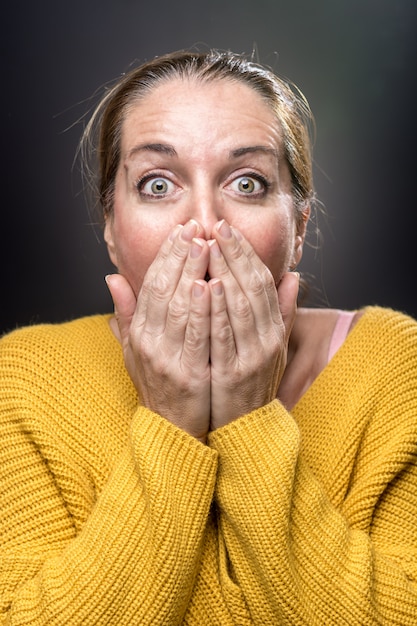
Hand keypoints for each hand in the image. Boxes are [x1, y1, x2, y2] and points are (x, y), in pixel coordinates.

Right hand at [106, 220, 211, 442]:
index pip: (149, 285)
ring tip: (204, 246)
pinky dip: (201, 311)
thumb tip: (111, 278)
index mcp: (138, 333)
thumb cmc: (159, 385)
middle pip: (163, 290)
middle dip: (180, 256)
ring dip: (191, 274)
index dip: (166, 256)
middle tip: (196, 227)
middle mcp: (148, 343)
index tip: (182, 231)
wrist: (172, 430)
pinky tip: (210, 287)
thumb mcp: (135, 350)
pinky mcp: (188, 376)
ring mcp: (166, 360)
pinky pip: (196, 337)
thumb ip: (128, 313)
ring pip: (177, 308)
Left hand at [207, 220, 298, 429]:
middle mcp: (267, 340)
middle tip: (214, 226)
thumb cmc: (252, 381)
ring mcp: (252, 357)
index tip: (226, 229)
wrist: (245, 428)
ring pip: (240, 306)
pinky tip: (206, 287)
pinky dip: (216, 310)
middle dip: (233, 254)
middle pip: (252, 288)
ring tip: (209, 246)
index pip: (262, 281)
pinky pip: (224, 336)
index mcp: (274, 329)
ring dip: (225, 273)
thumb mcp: (272, 345)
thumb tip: (294, 276)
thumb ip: (280, 311)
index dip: (245, 253)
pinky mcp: (232, 374)